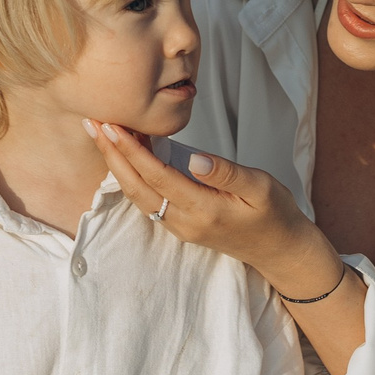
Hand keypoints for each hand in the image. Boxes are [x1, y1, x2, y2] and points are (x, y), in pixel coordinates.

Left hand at [88, 120, 342, 297]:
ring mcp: (181, 228)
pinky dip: (132, 176)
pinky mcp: (181, 227)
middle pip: (137, 188)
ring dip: (117, 166)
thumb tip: (194, 158)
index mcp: (205, 209)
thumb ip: (227, 172)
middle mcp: (185, 222)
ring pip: (138, 196)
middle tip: (93, 124)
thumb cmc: (276, 213)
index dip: (132, 151)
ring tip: (103, 136)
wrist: (281, 250)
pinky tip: (127, 156)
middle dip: (112, 156)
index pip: (158, 176)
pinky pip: (148, 200)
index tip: (112, 126)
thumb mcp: (262, 187)